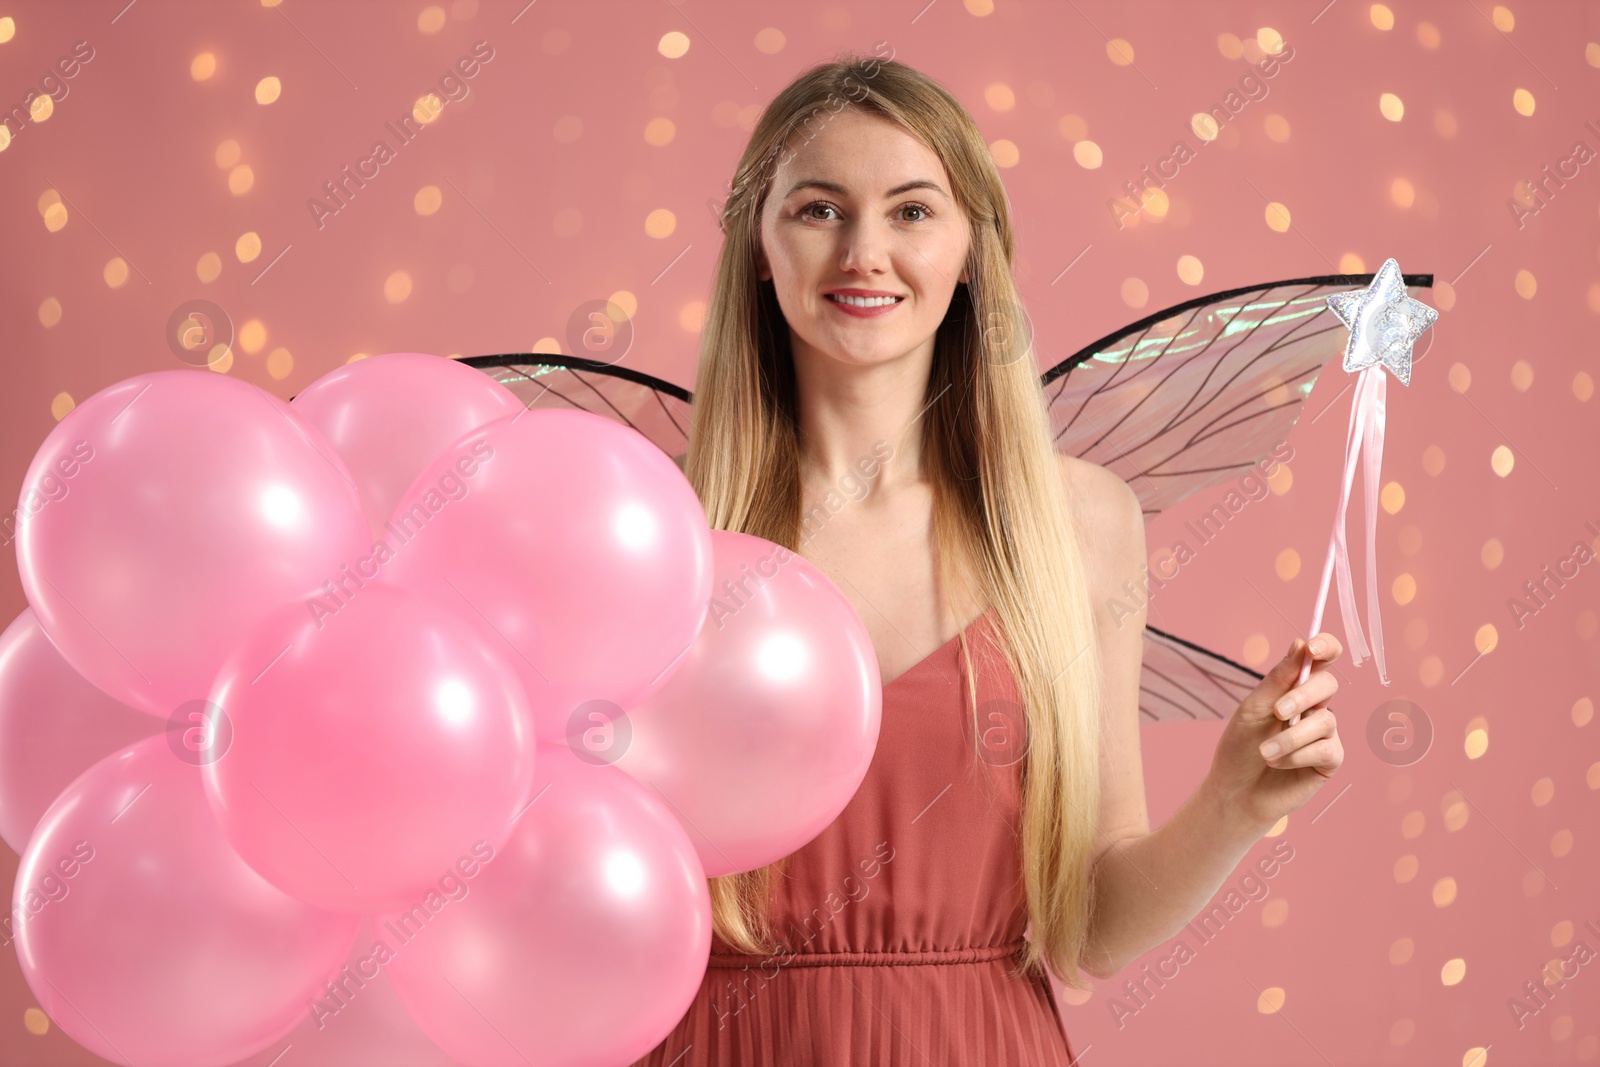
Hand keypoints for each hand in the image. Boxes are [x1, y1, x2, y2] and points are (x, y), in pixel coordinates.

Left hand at [1203, 633, 1345, 831]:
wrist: (1235, 791)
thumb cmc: (1240, 747)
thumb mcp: (1254, 708)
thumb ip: (1279, 679)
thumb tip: (1300, 643)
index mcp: (1295, 689)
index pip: (1321, 659)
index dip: (1325, 647)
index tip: (1314, 648)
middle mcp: (1315, 707)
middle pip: (1328, 685)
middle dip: (1303, 696)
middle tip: (1277, 711)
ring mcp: (1325, 734)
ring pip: (1325, 720)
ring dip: (1290, 737)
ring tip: (1265, 753)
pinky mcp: (1330, 760)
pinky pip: (1325, 749)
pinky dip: (1297, 755)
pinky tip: (1279, 764)